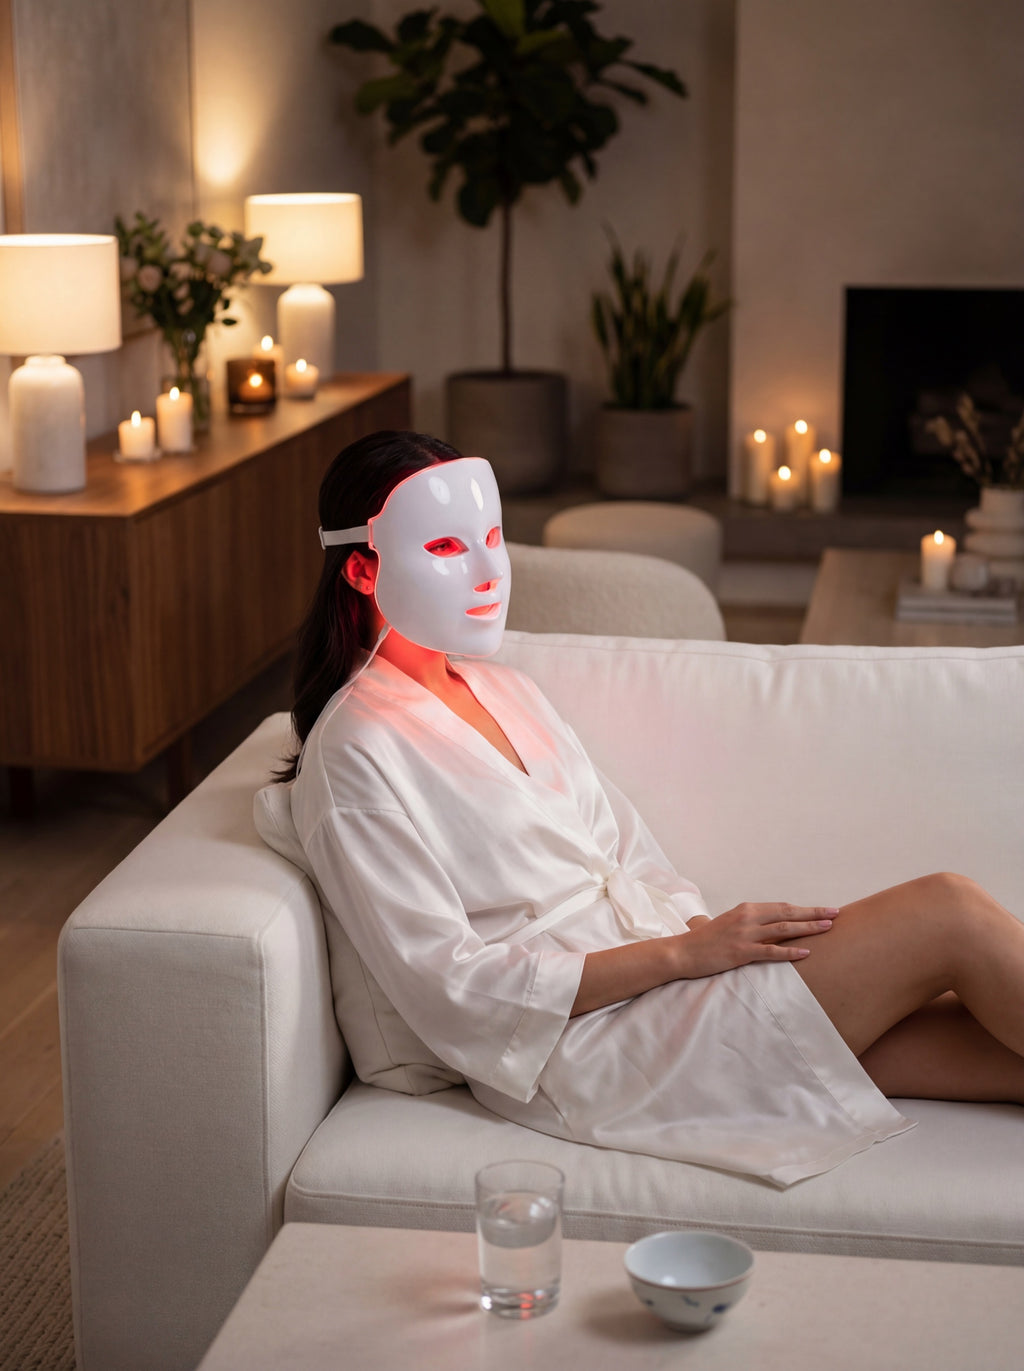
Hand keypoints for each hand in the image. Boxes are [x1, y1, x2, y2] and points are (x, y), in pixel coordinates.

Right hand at [677, 902, 838, 979]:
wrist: (683, 952)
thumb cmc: (705, 941)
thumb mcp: (727, 925)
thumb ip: (747, 924)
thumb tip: (766, 929)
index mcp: (745, 910)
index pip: (781, 907)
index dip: (804, 909)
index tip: (822, 910)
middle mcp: (747, 917)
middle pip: (787, 913)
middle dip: (813, 913)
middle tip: (834, 913)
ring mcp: (745, 934)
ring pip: (784, 928)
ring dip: (808, 928)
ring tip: (827, 928)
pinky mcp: (741, 952)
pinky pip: (772, 951)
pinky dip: (791, 951)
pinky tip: (806, 951)